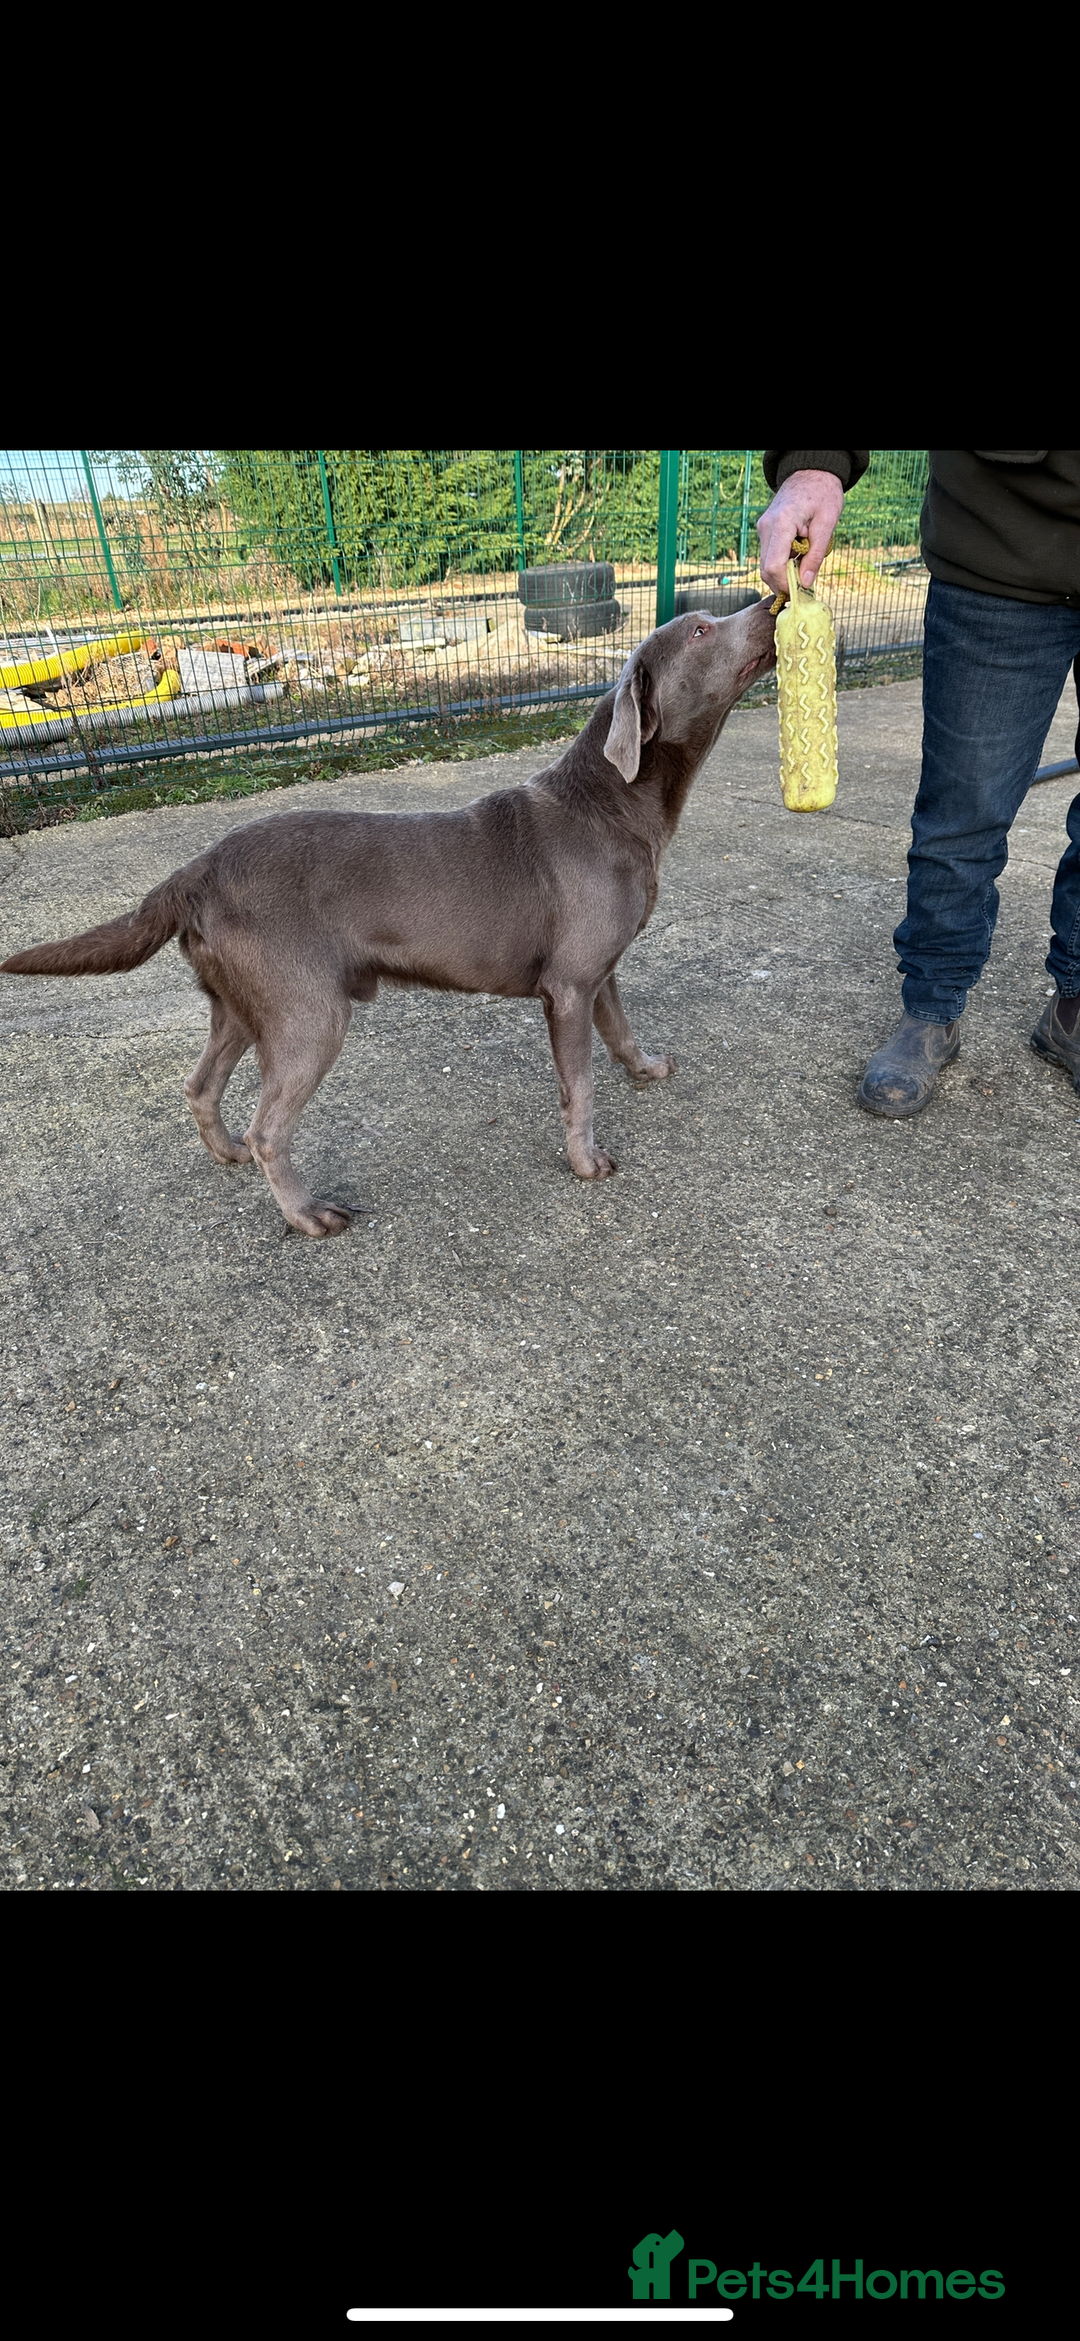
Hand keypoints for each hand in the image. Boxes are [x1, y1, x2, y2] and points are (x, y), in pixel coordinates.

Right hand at [757, 468, 845, 593]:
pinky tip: (799, 557)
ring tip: (805, 567)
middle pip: (766, 569)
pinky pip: (771, 555)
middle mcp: (766, 527)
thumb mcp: (827, 524)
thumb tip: (806, 583)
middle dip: (784, 582)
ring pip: (767, 564)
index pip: (774, 566)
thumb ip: (816, 555)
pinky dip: (783, 562)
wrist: (811, 472)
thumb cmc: (823, 493)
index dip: (786, 584)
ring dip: (785, 572)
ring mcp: (764, 529)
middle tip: (804, 586)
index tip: (802, 590)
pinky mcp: (766, 530)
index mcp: (781, 523)